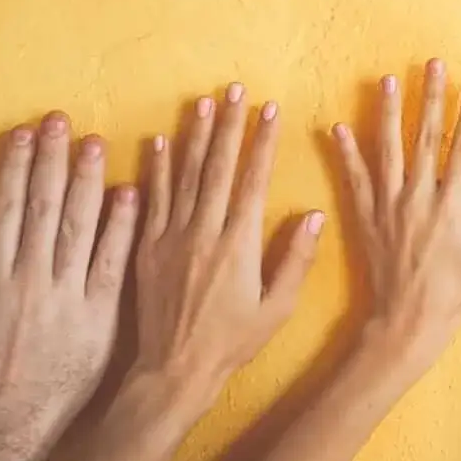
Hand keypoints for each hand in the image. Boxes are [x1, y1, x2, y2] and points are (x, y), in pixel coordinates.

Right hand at [0, 113, 137, 442]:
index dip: (14, 169)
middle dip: (52, 161)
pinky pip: (112, 263)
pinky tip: (131, 193)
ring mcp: (68, 296)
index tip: (23, 135)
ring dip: (88, 181)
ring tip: (96, 142)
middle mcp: (32, 280)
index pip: (6, 210)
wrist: (12, 426)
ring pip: (79, 227)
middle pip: (43, 207)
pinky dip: (122, 227)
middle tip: (62, 121)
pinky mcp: (101, 315)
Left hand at [133, 84, 322, 398]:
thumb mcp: (277, 308)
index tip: (269, 109)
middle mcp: (203, 232)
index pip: (252, 180)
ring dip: (194, 136)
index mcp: (238, 243)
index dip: (262, 142)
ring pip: (183, 175)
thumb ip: (295, 260)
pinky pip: (151, 199)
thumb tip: (314, 215)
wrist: (175, 370)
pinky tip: (159, 142)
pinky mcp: (146, 248)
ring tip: (203, 102)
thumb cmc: (233, 343)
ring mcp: (170, 237)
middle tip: (235, 90)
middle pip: (217, 167)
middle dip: (228, 125)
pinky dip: (155, 168)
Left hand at [331, 61, 460, 372]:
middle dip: (430, 97)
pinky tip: (337, 126)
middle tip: (432, 64)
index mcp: (451, 205)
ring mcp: (387, 205)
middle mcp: (417, 197)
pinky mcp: (365, 218)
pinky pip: (354, 179)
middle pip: (425, 137)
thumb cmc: (453, 297)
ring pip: (387, 148)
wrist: (405, 324)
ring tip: (388, 79)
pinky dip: (345, 152)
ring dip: (388, 111)